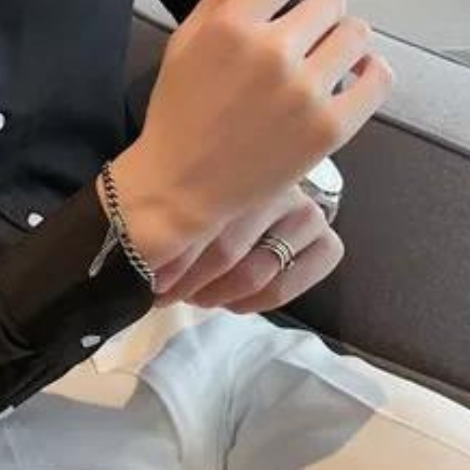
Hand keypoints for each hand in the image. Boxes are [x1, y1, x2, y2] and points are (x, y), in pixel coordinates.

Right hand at [109, 0, 392, 264]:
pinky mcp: (329, 128)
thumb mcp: (186, 42)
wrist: (180, 185)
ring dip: (344, 39)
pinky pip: (377, 79)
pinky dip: (371, 71)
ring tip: (324, 58)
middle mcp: (272, 52)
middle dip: (320, 10)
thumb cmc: (178, 111)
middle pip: (331, 1)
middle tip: (306, 33)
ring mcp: (304, 92)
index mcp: (233, 26)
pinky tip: (354, 75)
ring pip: (357, 34)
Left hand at [150, 184, 343, 312]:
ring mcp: (307, 213)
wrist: (270, 181)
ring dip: (213, 295)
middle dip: (187, 281)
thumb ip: (176, 207)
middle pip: (224, 251)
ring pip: (252, 272)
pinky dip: (249, 302)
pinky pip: (282, 288)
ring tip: (193, 298)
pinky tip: (230, 302)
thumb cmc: (217, 190)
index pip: (202, 220)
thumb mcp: (193, 187)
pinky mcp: (327, 244)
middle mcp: (280, 186)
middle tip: (165, 294)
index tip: (150, 277)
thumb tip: (141, 251)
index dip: (171, 257)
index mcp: (241, 167)